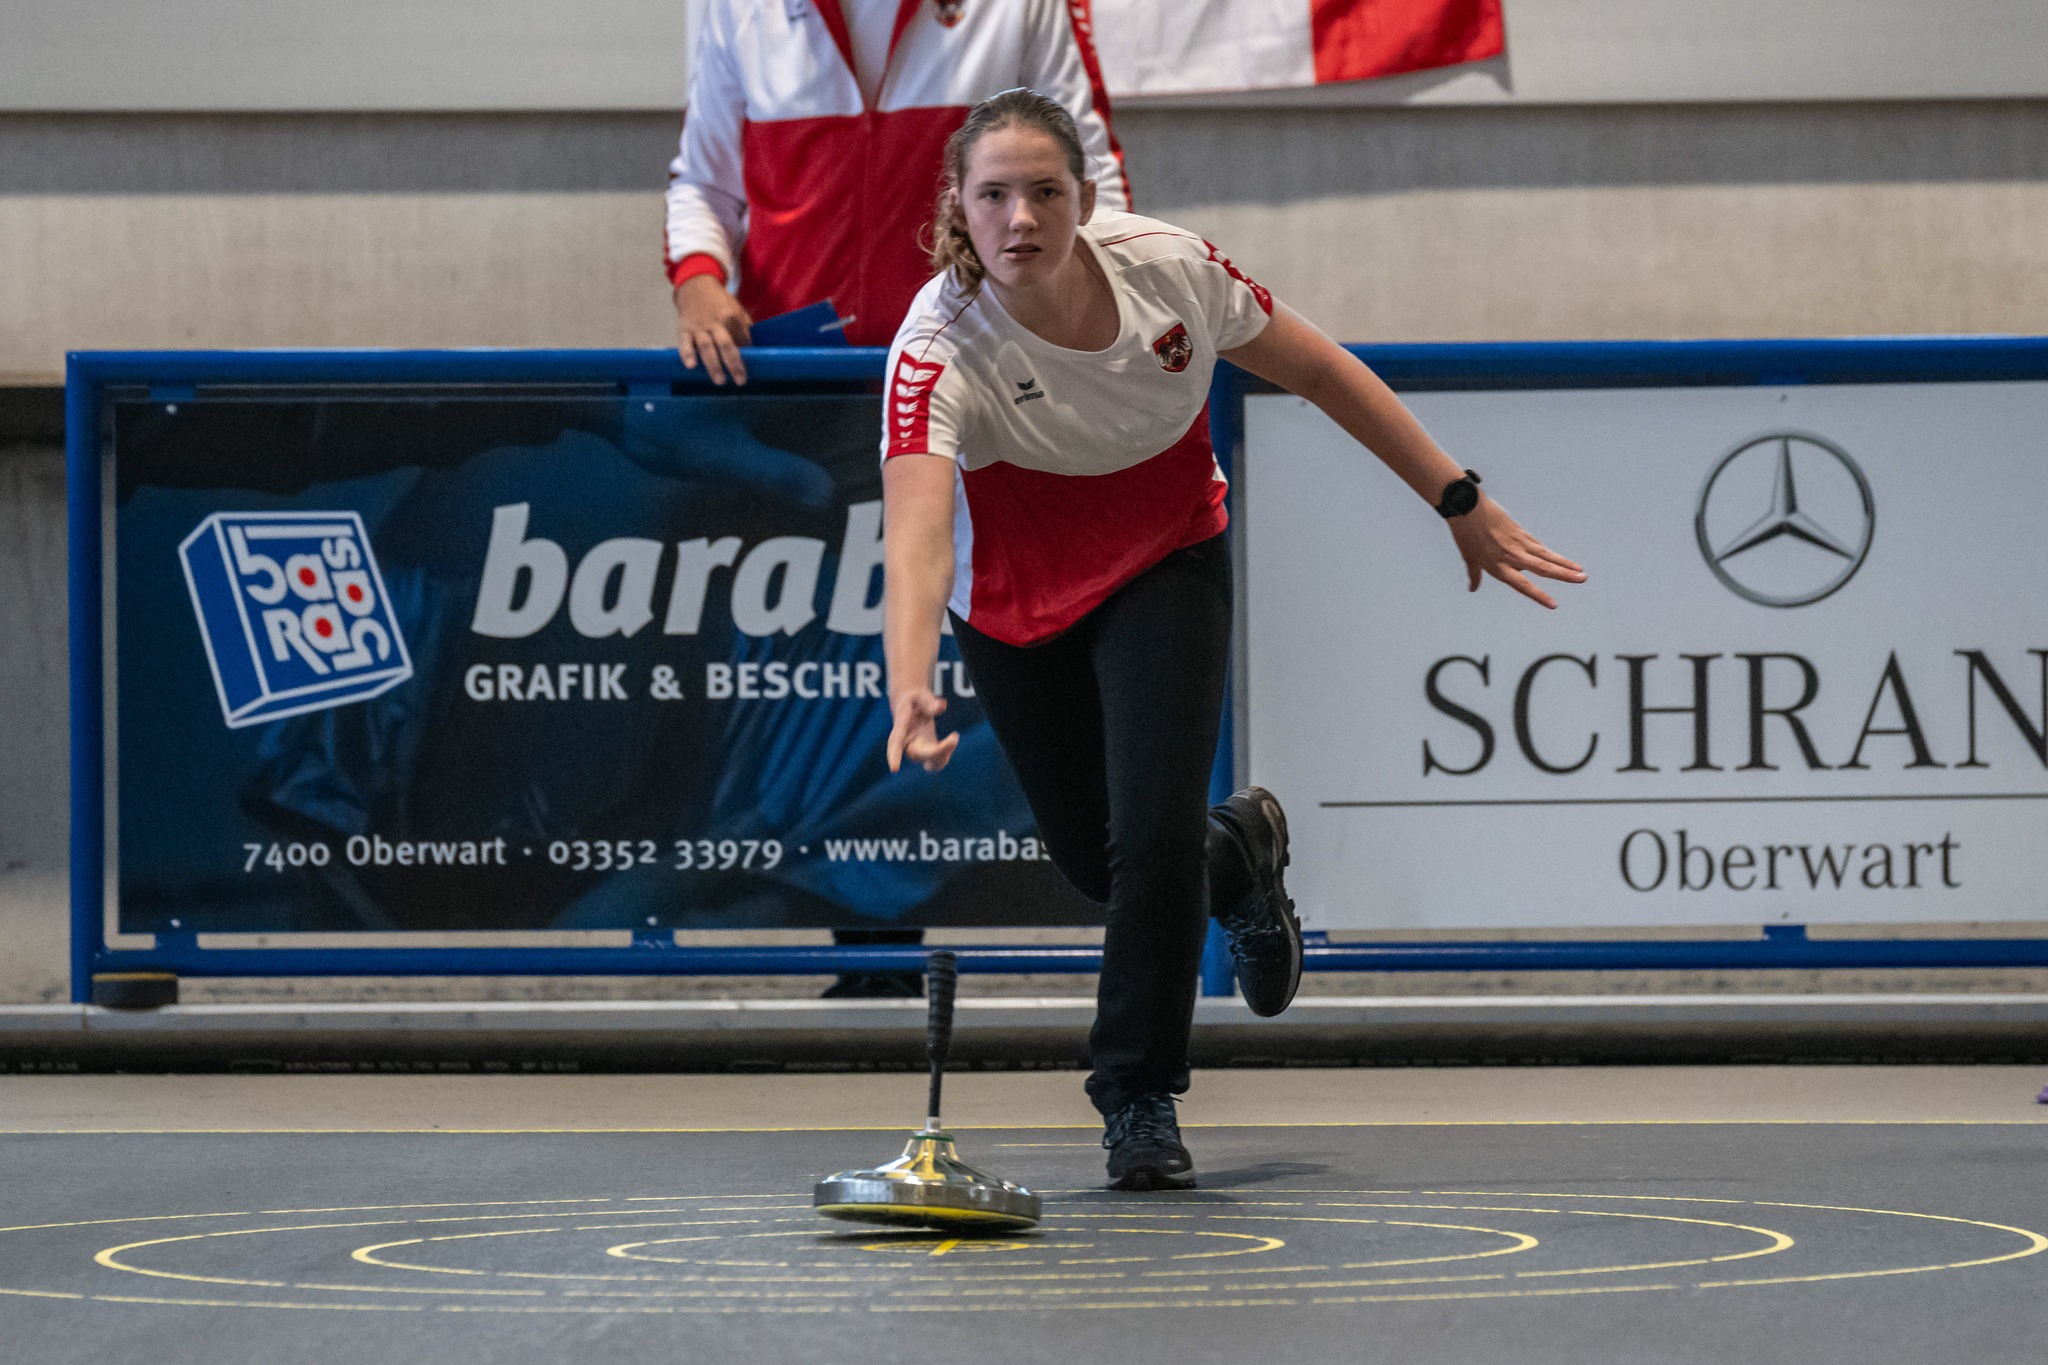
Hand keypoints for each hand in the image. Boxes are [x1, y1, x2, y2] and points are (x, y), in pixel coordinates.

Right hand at [674, 272, 752, 385]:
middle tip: (740, 381)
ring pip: (706, 347)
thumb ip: (745, 328)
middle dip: (734, 364)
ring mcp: (699, 327)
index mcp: (731, 316)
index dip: (747, 354)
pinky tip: (691, 366)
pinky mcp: (684, 329)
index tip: (753, 368)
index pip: (742, 339)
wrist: (695, 286)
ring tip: (720, 381)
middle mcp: (715, 322)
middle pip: (726, 345)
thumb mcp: (737, 310)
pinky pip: (685, 343)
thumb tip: (755, 349)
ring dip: (713, 365)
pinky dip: (687, 354)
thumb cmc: (719, 303)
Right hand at [887, 688, 959, 772]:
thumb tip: (940, 707)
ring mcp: (916, 749)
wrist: (910, 705)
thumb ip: (928, 701)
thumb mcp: (919, 694)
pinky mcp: (926, 752)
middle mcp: (906, 742)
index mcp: (900, 726)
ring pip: (927, 762)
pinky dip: (945, 754)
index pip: (895, 742)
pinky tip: (951, 741)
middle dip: (937, 752)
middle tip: (954, 738)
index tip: (894, 769)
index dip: (894, 755)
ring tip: (953, 738)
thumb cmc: (913, 699)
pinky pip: (935, 761)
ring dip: (943, 756)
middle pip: (917, 755)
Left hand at [1447, 493, 1585, 608]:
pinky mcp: (1521, 532)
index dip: (1539, 595)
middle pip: (1543, 568)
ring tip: (1580, 571)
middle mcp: (1512, 557)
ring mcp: (1519, 543)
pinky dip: (1550, 554)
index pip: (1523, 585)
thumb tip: (1473, 588)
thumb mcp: (1469, 557)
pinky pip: (1538, 546)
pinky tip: (1560, 560)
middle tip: (1582, 579)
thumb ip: (1474, 574)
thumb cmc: (1465, 534)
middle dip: (1564, 575)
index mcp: (1498, 567)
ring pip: (1546, 556)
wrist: (1468, 508)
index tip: (1554, 604)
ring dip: (1564, 564)